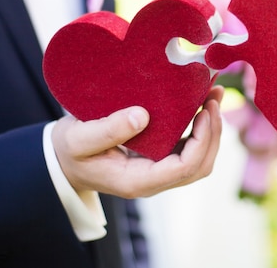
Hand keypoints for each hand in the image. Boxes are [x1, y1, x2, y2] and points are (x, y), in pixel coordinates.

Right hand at [52, 86, 223, 197]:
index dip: (201, 140)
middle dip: (213, 133)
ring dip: (211, 129)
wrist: (62, 160)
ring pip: (199, 159)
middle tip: (214, 98)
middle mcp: (153, 181)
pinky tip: (202, 102)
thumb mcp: (78, 138)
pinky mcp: (159, 159)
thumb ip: (107, 129)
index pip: (183, 168)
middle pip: (199, 166)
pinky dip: (201, 127)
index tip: (204, 110)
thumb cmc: (69, 150)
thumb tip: (143, 116)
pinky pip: (189, 148)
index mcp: (137, 181)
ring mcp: (158, 171)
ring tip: (213, 95)